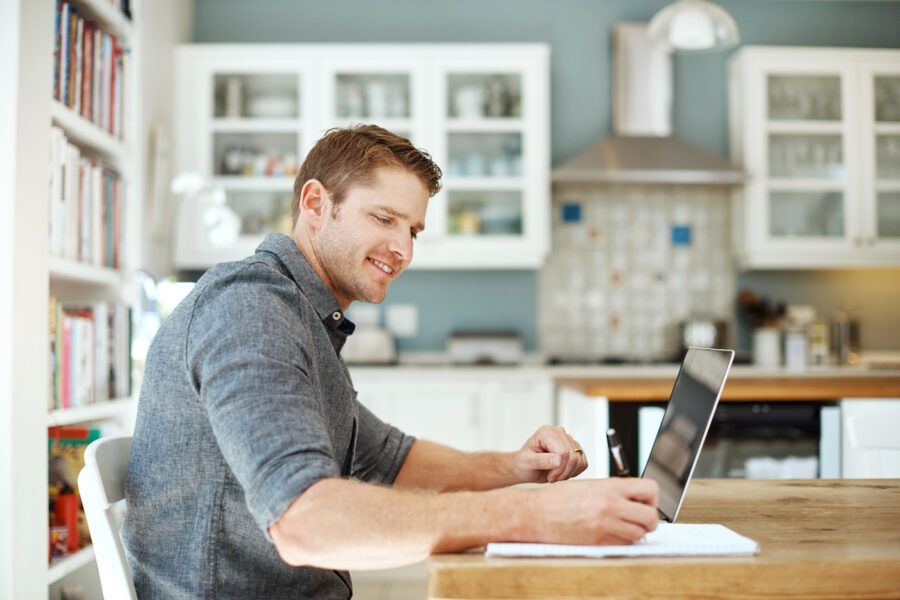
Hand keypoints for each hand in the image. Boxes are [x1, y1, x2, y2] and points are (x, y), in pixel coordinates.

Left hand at [512, 425, 587, 483]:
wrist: (526, 467)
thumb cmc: (524, 463)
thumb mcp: (527, 463)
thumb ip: (541, 460)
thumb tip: (558, 459)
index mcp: (546, 432)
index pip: (563, 452)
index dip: (558, 468)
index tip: (549, 476)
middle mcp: (559, 432)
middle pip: (573, 457)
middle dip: (563, 473)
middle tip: (551, 477)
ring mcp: (568, 440)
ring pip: (580, 461)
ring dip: (568, 473)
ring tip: (556, 475)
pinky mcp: (575, 449)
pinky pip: (583, 464)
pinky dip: (574, 472)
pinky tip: (562, 473)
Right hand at [530, 477, 659, 544]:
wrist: (536, 512)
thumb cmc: (558, 498)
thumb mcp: (589, 485)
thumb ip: (613, 491)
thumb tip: (634, 499)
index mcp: (609, 487)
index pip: (650, 489)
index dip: (652, 499)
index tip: (646, 503)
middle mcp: (610, 505)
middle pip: (650, 517)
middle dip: (650, 521)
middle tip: (641, 520)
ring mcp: (605, 525)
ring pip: (639, 534)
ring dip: (636, 532)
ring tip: (624, 527)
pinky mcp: (598, 542)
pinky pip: (623, 544)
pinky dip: (622, 541)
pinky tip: (611, 534)